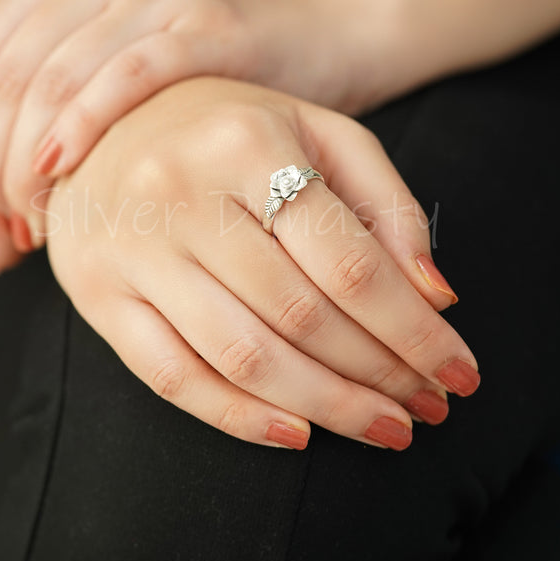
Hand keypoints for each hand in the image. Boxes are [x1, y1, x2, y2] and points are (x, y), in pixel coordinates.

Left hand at [0, 0, 389, 262]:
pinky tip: (62, 175)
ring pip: (54, 79)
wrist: (313, 35)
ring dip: (29, 162)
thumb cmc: (210, 81)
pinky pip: (125, 76)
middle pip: (6, 75)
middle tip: (11, 228)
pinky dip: (83, 129)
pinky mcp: (202, 22)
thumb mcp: (119, 108)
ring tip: (38, 223)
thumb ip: (45, 167)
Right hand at [44, 77, 474, 449]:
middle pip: (301, 316)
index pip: (351, 263)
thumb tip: (437, 295)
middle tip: (430, 407)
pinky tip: (297, 435)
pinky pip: (172, 375)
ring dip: (326, 407)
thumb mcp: (316, 134)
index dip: (415, 331)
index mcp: (248, 143)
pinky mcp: (99, 293)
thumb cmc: (229, 130)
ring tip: (384, 428)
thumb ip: (384, 204)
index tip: (460, 372)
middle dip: (380, 376)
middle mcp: (182, 194)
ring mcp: (134, 249)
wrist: (108, 126)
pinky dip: (239, 417)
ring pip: (242, 355)